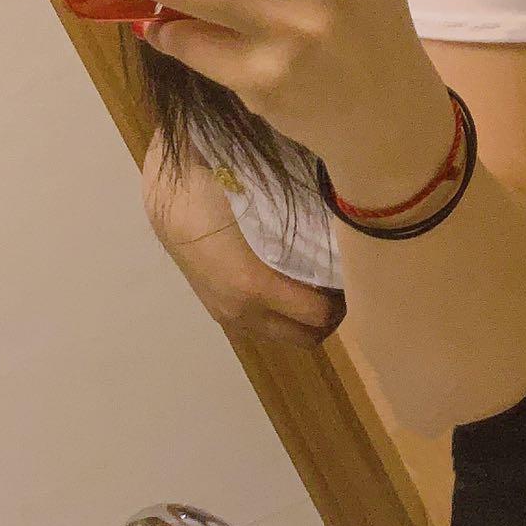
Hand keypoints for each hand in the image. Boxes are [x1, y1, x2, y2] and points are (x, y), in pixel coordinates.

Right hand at [143, 134, 346, 346]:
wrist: (168, 193)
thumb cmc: (219, 188)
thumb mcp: (269, 204)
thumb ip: (306, 228)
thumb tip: (348, 237)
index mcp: (255, 286)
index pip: (318, 314)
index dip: (344, 298)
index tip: (357, 274)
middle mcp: (243, 311)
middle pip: (306, 337)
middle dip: (330, 316)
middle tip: (343, 283)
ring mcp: (228, 315)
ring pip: (284, 335)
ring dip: (305, 318)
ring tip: (318, 284)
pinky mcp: (218, 310)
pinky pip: (263, 327)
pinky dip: (282, 315)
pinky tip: (289, 283)